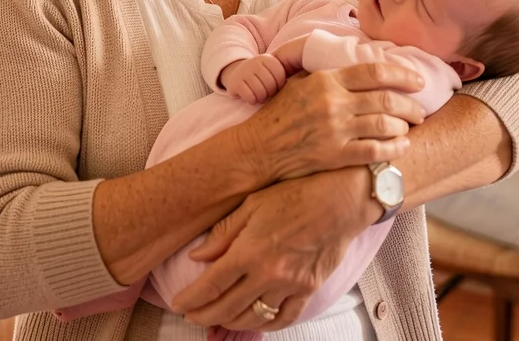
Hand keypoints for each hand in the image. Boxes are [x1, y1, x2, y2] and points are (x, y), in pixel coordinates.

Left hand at [170, 167, 377, 331]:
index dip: (190, 300)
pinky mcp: (309, 289)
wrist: (341, 199)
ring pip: (253, 317)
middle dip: (204, 315)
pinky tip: (255, 320)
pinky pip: (285, 318)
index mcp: (249, 251)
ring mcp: (291, 285)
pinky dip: (267, 324)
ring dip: (230, 322)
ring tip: (217, 318)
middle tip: (191, 315)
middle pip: (227, 307)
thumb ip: (223, 233)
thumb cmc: (296, 193)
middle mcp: (268, 273)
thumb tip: (197, 257)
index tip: (177, 304)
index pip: (211, 285)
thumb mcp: (252, 204)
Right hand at [221, 55, 287, 103]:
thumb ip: (281, 75)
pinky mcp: (235, 82)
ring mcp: (244, 71)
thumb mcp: (270, 70)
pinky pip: (250, 97)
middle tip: (266, 93)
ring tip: (259, 95)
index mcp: (267, 59)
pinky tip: (250, 97)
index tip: (275, 87)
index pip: (280, 76)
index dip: (279, 86)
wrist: (236, 73)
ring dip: (261, 98)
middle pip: (270, 85)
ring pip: (260, 92)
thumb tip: (296, 89)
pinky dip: (252, 100)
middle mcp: (255, 62)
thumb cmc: (259, 76)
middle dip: (270, 93)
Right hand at [232, 62, 426, 182]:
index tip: (418, 81)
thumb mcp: (298, 83)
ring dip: (404, 126)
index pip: (374, 71)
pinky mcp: (336, 155)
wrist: (258, 148)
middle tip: (420, 110)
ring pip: (384, 124)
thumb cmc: (277, 115)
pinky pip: (375, 150)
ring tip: (410, 128)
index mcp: (326, 80)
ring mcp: (336, 130)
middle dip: (411, 105)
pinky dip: (394, 147)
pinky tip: (402, 146)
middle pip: (386, 99)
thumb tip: (354, 66)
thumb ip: (326, 75)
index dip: (402, 74)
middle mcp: (334, 103)